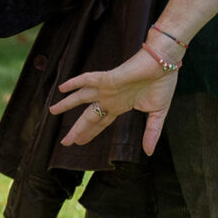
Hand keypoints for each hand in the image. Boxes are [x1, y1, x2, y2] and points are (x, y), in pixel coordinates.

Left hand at [51, 47, 180, 153]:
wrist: (165, 64)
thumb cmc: (162, 84)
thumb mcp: (157, 114)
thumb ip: (151, 133)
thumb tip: (149, 152)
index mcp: (120, 106)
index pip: (101, 123)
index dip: (90, 133)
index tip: (79, 142)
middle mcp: (110, 98)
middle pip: (88, 117)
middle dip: (77, 129)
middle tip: (65, 142)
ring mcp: (107, 88)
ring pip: (81, 98)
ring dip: (66, 104)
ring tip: (51, 111)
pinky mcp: (108, 78)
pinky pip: (87, 79)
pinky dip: (74, 82)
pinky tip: (62, 87)